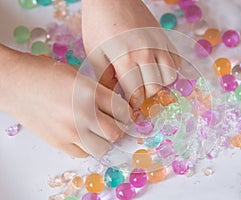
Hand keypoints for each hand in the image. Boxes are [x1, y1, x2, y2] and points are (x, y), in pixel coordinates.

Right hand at [0, 45, 131, 157]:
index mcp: (90, 92)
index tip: (124, 114)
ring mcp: (70, 130)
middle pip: (115, 132)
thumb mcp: (78, 76)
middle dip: (117, 128)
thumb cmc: (44, 74)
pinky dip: (86, 146)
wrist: (15, 82)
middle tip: (113, 123)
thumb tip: (115, 109)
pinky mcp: (58, 142)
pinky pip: (82, 153)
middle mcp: (83, 113)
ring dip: (103, 140)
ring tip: (96, 131)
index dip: (126, 113)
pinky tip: (81, 136)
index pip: (122, 110)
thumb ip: (98, 93)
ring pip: (102, 147)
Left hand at [82, 0, 180, 108]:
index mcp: (126, 58)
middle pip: (154, 88)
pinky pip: (177, 61)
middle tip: (135, 94)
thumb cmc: (97, 24)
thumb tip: (114, 98)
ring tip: (147, 81)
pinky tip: (157, 68)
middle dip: (144, 96)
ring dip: (159, 84)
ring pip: (170, 77)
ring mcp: (159, 44)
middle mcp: (147, 53)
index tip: (128, 108)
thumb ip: (105, 79)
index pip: (136, 93)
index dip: (132, 105)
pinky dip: (170, 69)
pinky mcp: (165, 38)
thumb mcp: (94, 53)